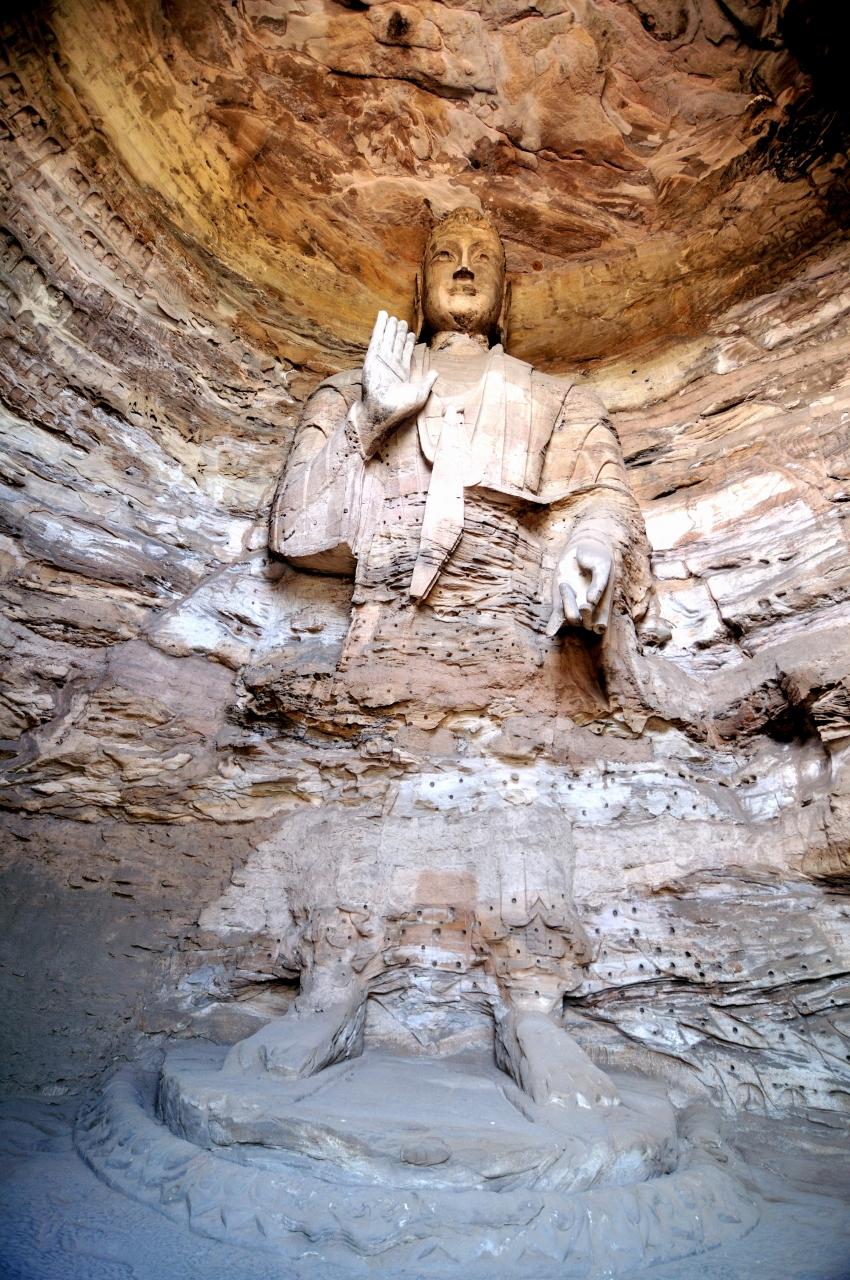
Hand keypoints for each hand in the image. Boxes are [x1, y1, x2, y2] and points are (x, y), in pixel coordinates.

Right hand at [355, 311, 436, 448]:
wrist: (382, 412)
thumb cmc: (400, 408)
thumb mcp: (420, 395)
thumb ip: (427, 382)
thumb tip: (436, 373)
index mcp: (402, 373)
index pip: (406, 354)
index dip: (408, 343)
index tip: (411, 334)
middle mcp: (391, 365)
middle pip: (396, 344)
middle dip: (399, 333)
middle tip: (402, 322)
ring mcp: (382, 360)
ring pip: (387, 338)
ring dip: (390, 327)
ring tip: (393, 317)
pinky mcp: (373, 356)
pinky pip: (377, 337)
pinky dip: (380, 326)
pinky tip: (382, 315)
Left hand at [546, 537, 614, 636]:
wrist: (582, 550)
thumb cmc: (596, 558)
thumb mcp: (601, 567)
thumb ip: (598, 584)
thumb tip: (591, 601)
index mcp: (603, 605)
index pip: (601, 624)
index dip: (599, 625)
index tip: (598, 616)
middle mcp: (589, 610)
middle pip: (586, 624)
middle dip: (585, 617)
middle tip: (585, 606)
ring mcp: (573, 607)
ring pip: (572, 619)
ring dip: (569, 606)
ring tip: (566, 585)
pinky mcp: (559, 603)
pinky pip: (557, 618)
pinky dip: (553, 626)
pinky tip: (549, 633)